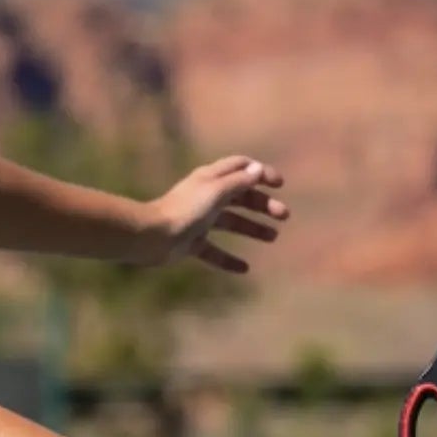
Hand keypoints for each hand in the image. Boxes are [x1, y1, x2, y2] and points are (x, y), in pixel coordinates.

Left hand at [144, 156, 287, 273]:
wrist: (152, 237)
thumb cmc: (185, 210)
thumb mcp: (216, 191)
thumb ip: (238, 181)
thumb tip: (258, 169)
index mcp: (210, 179)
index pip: (240, 167)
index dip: (261, 173)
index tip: (279, 184)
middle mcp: (206, 197)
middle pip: (240, 197)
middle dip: (263, 204)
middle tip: (284, 215)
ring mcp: (199, 221)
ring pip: (231, 222)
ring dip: (253, 228)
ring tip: (273, 237)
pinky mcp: (192, 243)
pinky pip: (214, 251)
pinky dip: (228, 259)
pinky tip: (244, 268)